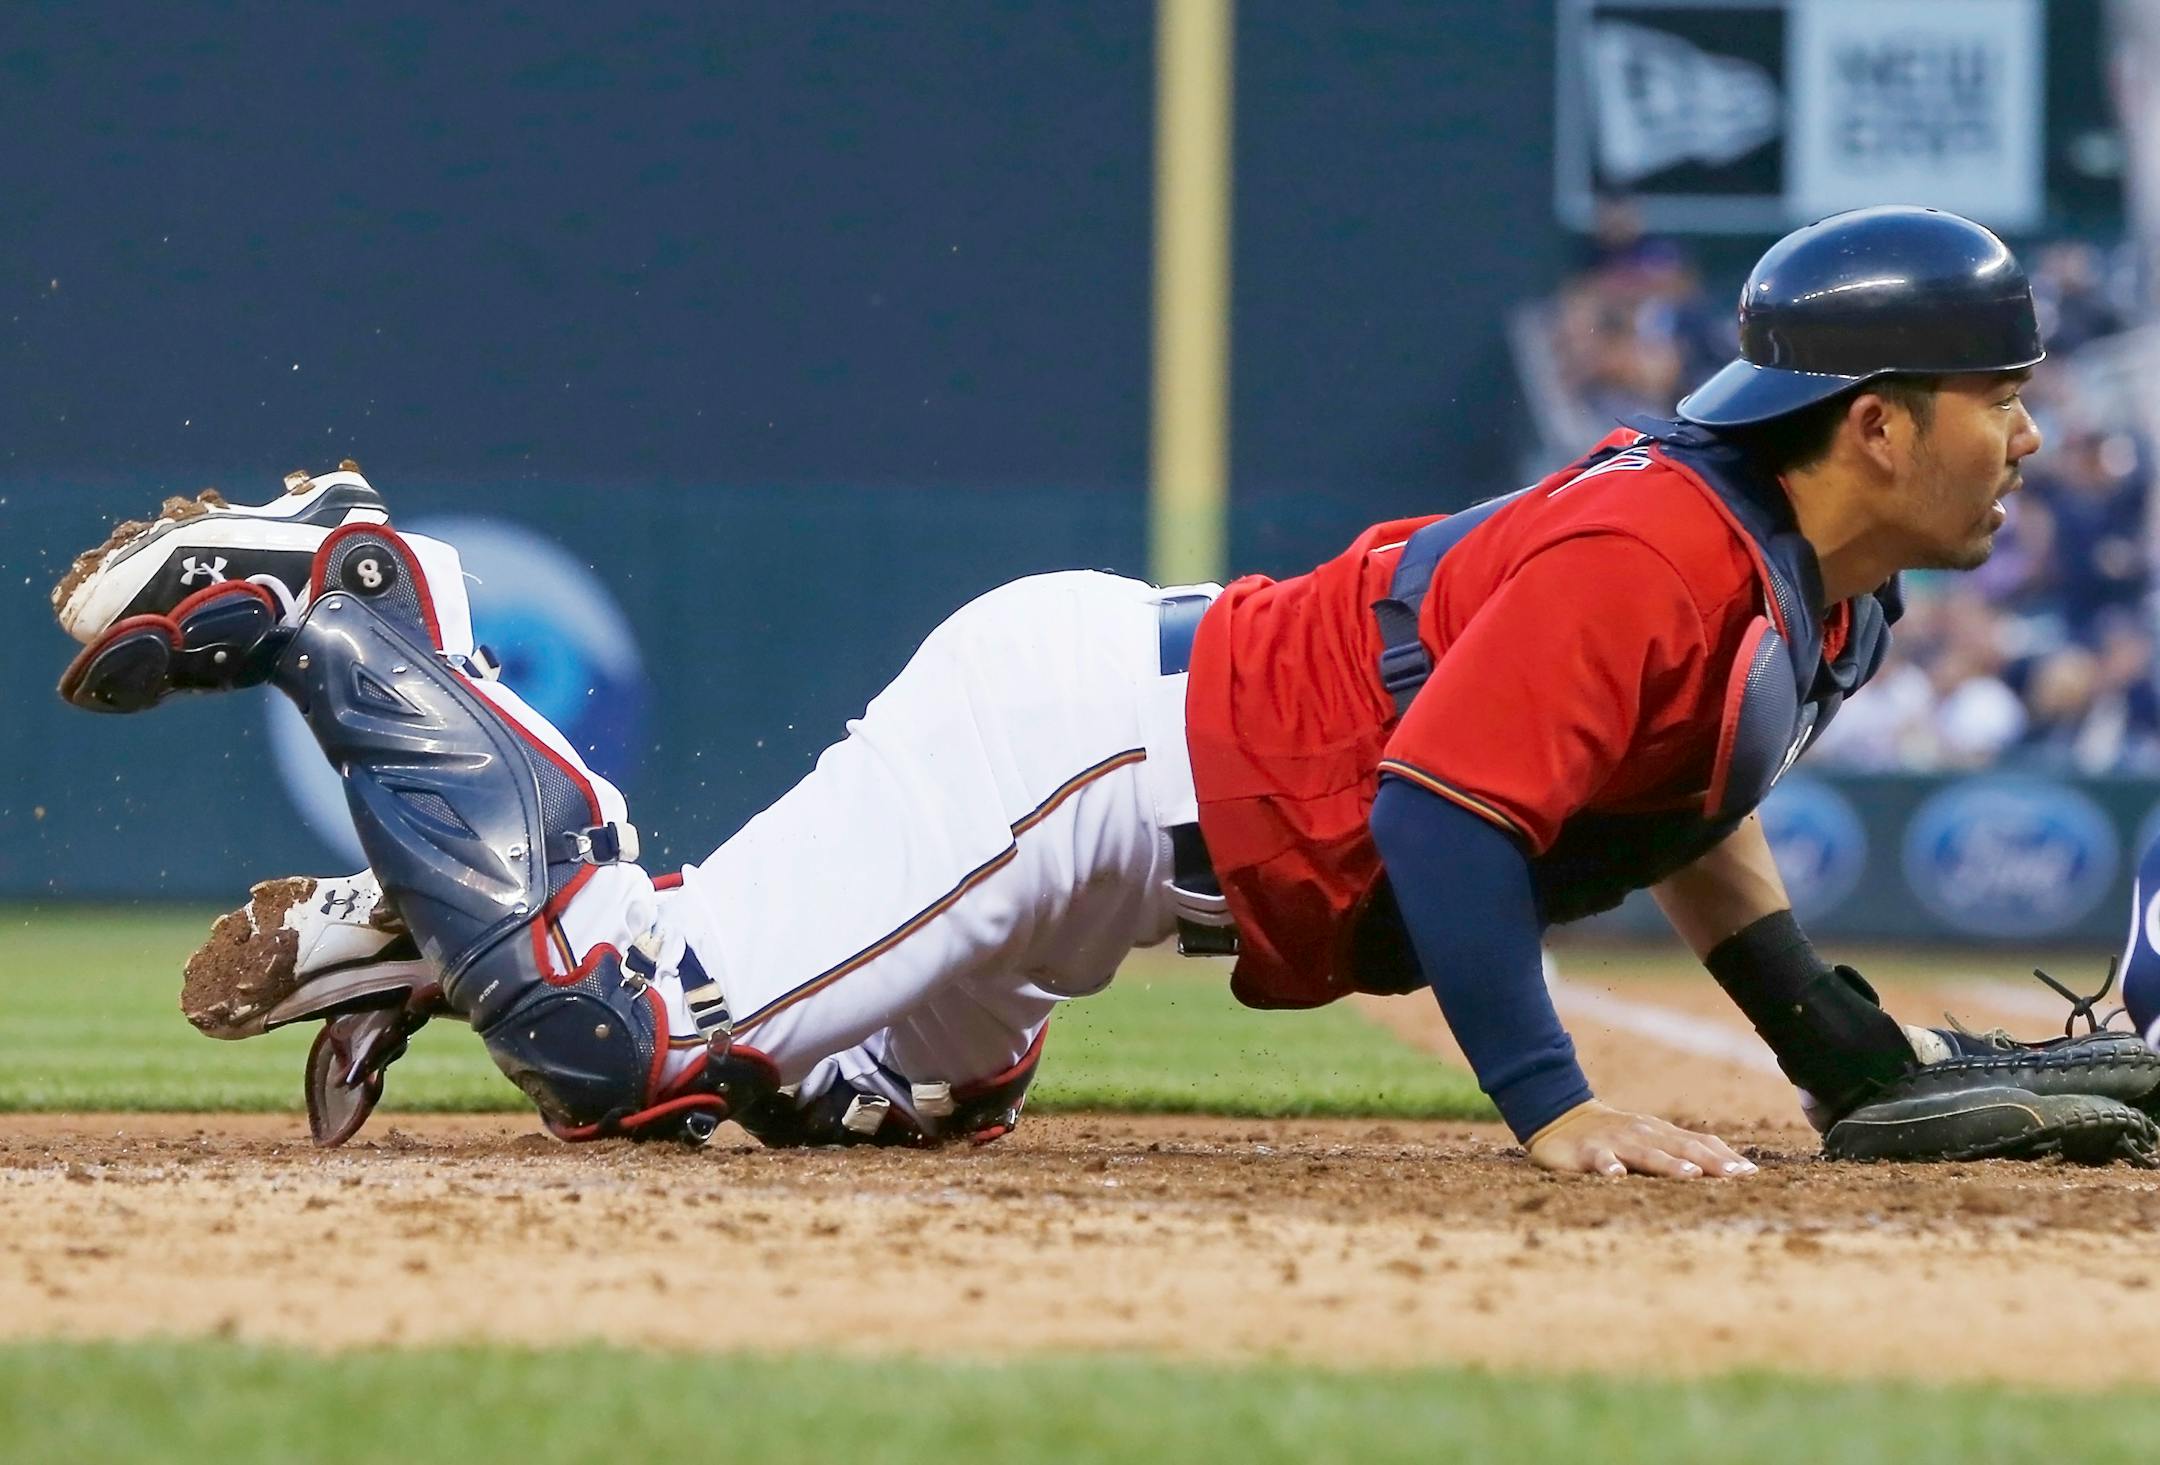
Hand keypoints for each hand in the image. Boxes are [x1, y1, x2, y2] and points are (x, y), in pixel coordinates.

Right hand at [1524, 1099, 1757, 1178]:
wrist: (1561, 1120)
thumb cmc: (1616, 1138)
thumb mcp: (1651, 1141)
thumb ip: (1682, 1152)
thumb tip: (1730, 1170)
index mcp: (1662, 1133)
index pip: (1700, 1143)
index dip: (1725, 1157)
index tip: (1751, 1173)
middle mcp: (1644, 1134)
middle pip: (1681, 1147)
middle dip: (1710, 1162)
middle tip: (1736, 1176)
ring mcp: (1617, 1141)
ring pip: (1646, 1153)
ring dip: (1669, 1163)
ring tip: (1690, 1174)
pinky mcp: (1588, 1151)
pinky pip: (1600, 1159)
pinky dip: (1609, 1166)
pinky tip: (1616, 1176)